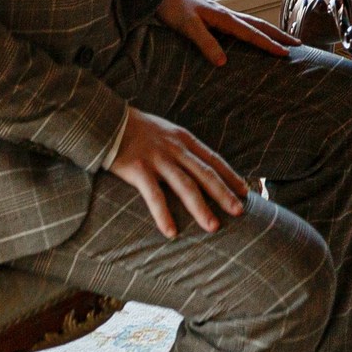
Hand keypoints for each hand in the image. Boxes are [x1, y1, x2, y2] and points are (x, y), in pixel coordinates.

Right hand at [108, 108, 246, 236]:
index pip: (213, 159)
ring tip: (212, 227)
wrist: (106, 118)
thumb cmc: (135, 129)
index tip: (245, 191)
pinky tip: (171, 232)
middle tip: (239, 212)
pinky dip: (163, 215)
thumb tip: (196, 165)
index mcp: (183, 139)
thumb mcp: (164, 131)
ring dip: (201, 208)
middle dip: (224, 193)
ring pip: (185, 185)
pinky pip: (154, 196)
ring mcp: (157, 158)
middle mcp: (175, 148)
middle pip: (205, 173)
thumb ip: (179, 147)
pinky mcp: (138, 169)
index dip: (230, 176)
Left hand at [156, 0, 295, 67]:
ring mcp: (226, 16)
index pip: (252, 33)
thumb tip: (223, 62)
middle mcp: (229, 15)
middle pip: (260, 26)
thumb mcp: (188, 27)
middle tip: (298, 45)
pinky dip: (258, 32)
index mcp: (224, 18)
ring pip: (255, 24)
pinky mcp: (221, 18)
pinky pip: (246, 26)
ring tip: (286, 41)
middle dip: (279, 36)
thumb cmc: (176, 10)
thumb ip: (205, 43)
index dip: (269, 44)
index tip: (285, 53)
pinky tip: (259, 37)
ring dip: (272, 33)